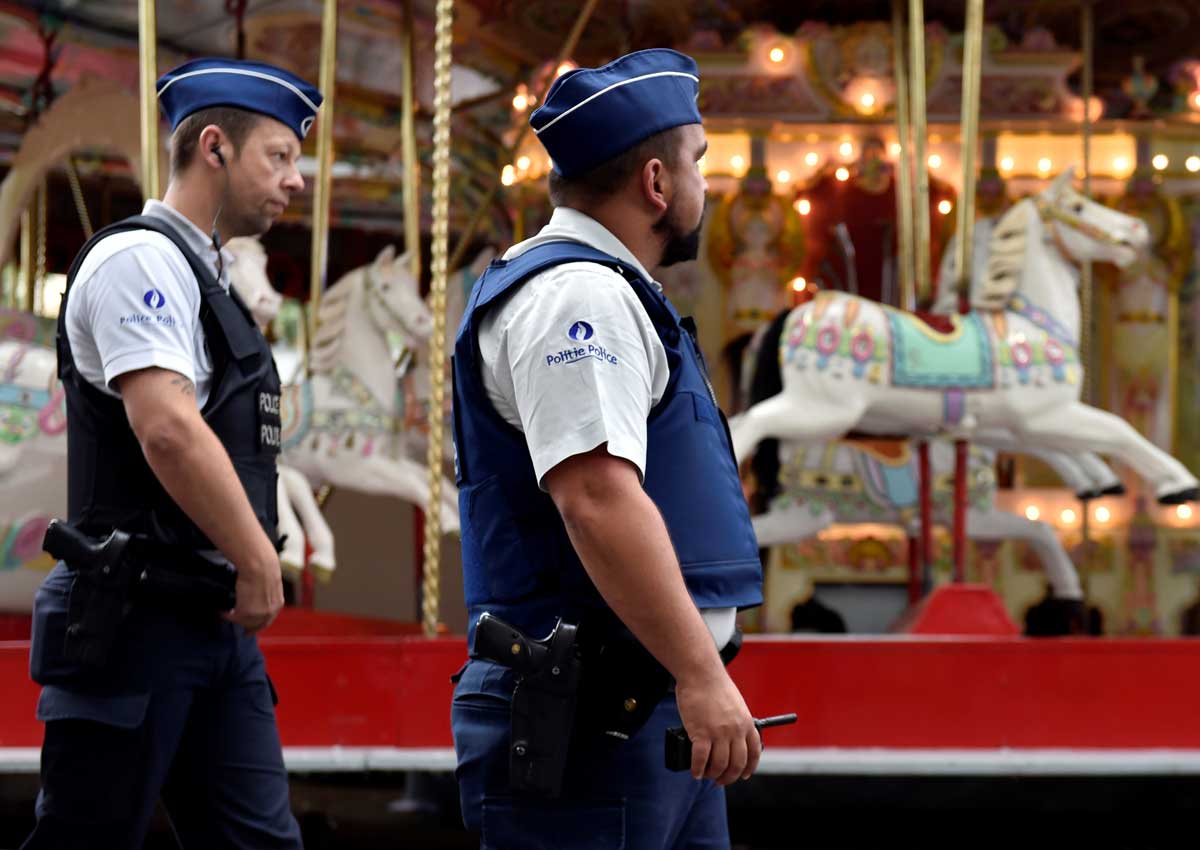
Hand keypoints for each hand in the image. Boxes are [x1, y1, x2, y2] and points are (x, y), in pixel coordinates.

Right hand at [222, 549, 284, 633]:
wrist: (259, 566)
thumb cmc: (263, 568)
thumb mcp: (270, 585)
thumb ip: (266, 596)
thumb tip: (255, 598)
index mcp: (277, 605)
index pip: (267, 621)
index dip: (258, 626)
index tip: (251, 630)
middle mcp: (270, 613)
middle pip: (255, 626)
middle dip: (247, 628)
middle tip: (239, 628)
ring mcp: (258, 614)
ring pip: (243, 622)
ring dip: (234, 619)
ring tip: (225, 613)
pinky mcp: (246, 613)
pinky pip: (233, 617)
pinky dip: (225, 614)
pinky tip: (221, 610)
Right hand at [674, 666, 761, 784]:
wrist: (700, 673)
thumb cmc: (714, 685)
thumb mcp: (735, 704)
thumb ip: (735, 722)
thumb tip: (727, 739)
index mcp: (746, 723)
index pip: (754, 753)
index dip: (749, 768)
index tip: (744, 775)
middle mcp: (735, 731)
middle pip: (736, 764)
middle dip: (729, 777)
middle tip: (720, 780)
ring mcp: (719, 733)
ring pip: (719, 765)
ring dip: (712, 774)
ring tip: (706, 775)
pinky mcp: (701, 733)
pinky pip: (700, 759)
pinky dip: (697, 769)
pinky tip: (695, 771)